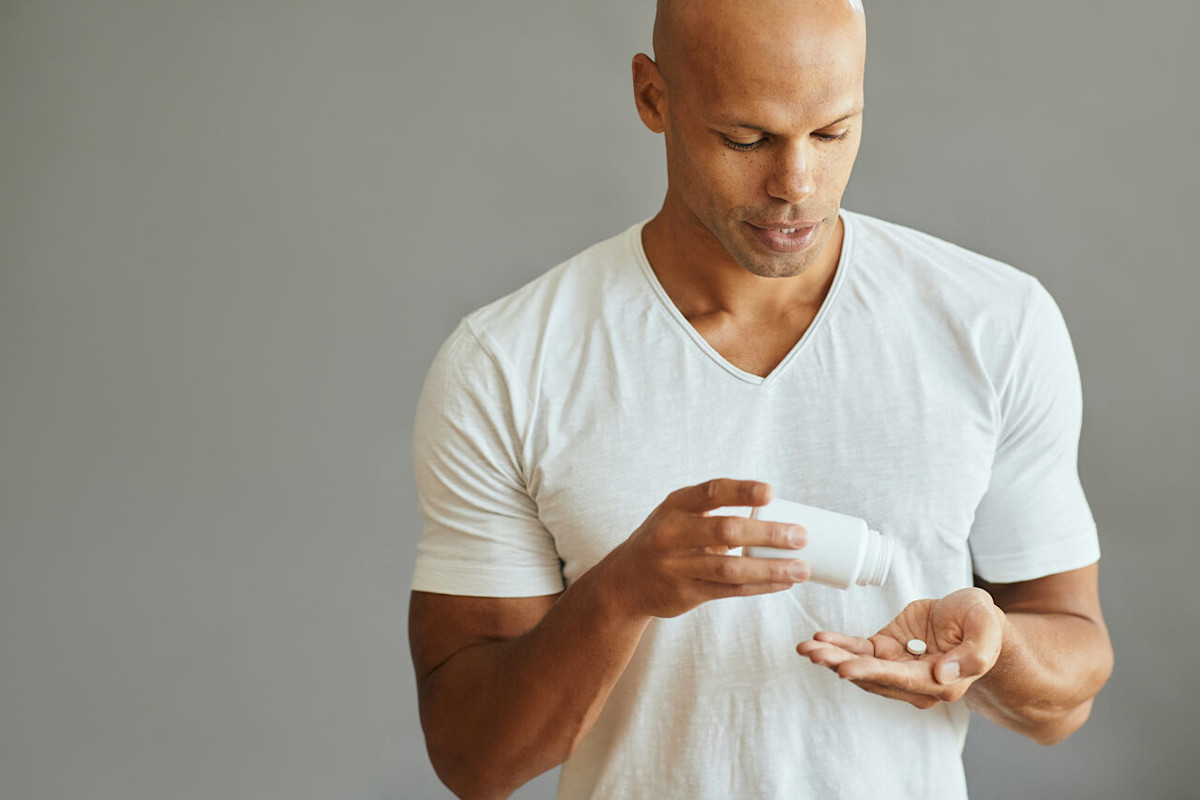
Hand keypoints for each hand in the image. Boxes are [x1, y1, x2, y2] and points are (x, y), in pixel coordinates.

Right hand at [602, 479, 811, 618]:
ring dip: (771, 568)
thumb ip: (714, 512)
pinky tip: (782, 584)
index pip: (711, 492)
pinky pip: (729, 590)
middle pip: (726, 531)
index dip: (741, 491)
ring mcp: (677, 566)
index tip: (771, 493)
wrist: (624, 582)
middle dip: (768, 533)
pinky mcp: (685, 593)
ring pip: (731, 567)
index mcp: (675, 506)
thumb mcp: (678, 517)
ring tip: (803, 569)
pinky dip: (759, 586)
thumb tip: (777, 513)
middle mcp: (672, 533)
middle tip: (801, 536)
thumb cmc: (665, 541)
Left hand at [796, 587, 1005, 707]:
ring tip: (806, 648)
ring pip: (860, 665)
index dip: (872, 673)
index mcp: (942, 683)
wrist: (971, 617)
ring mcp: (897, 666)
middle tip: (814, 654)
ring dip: (832, 657)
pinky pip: (858, 649)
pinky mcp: (886, 650)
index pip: (901, 679)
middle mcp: (915, 682)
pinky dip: (838, 644)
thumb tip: (944, 675)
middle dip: (841, 664)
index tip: (845, 669)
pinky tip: (819, 639)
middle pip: (872, 675)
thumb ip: (974, 654)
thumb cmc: (981, 623)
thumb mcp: (986, 629)